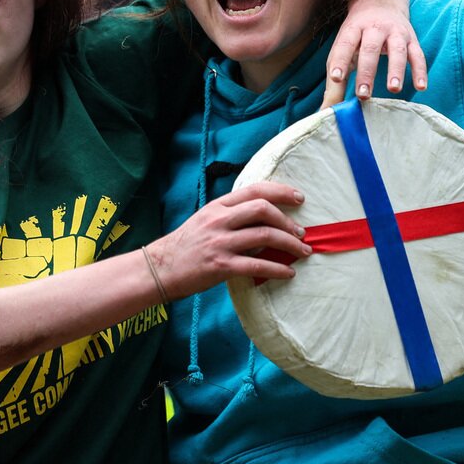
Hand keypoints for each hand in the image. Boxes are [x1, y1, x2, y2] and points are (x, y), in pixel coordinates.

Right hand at [144, 183, 310, 297]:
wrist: (160, 269)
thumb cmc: (185, 246)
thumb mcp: (205, 220)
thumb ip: (230, 215)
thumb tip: (263, 218)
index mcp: (217, 206)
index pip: (254, 190)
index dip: (281, 191)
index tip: (299, 197)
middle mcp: (219, 220)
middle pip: (263, 209)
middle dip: (288, 220)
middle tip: (302, 232)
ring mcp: (220, 242)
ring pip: (264, 236)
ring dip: (290, 244)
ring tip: (302, 251)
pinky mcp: (221, 266)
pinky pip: (257, 266)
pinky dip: (277, 269)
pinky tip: (288, 273)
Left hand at [322, 0, 425, 108]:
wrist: (380, 0)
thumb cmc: (357, 33)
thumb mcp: (343, 48)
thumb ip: (335, 79)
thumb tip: (325, 110)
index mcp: (353, 29)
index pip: (344, 44)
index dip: (339, 60)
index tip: (336, 78)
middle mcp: (374, 28)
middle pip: (370, 48)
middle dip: (367, 72)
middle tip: (363, 94)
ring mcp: (395, 32)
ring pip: (397, 49)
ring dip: (396, 69)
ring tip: (393, 89)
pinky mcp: (411, 39)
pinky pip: (418, 54)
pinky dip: (420, 70)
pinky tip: (421, 86)